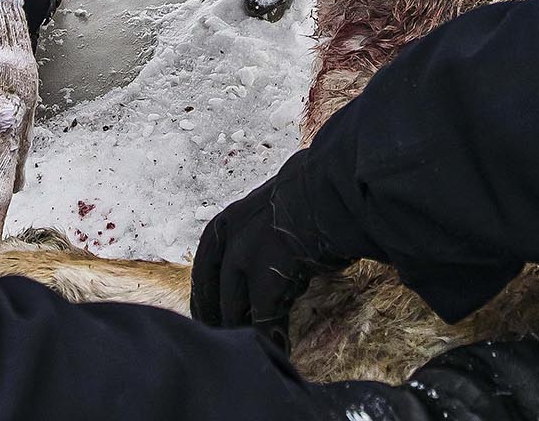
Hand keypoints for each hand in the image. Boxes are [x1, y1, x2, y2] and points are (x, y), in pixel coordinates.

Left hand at [190, 159, 351, 336]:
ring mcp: (247, 259)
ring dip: (244, 331)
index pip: (205, 267)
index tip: (205, 314)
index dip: (205, 295)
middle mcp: (230, 240)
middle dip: (218, 318)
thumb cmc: (312, 197)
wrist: (333, 188)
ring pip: (235, 309)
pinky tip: (282, 351)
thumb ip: (257, 234)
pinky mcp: (267, 280)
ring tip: (253, 351)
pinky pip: (264, 320)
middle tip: (225, 339)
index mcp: (227, 222)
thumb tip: (261, 260)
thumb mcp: (269, 211)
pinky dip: (271, 338)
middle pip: (215, 291)